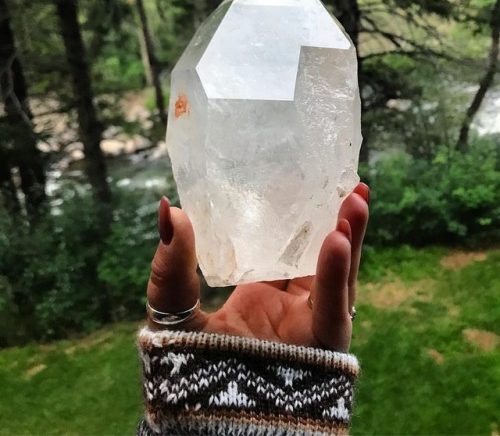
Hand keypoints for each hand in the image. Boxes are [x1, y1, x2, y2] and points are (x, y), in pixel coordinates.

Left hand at [147, 183, 368, 352]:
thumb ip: (171, 264)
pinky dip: (337, 273)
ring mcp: (308, 324)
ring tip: (355, 193)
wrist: (204, 427)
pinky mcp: (320, 347)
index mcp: (259, 292)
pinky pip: (334, 306)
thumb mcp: (173, 310)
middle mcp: (290, 305)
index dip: (295, 214)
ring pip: (338, 272)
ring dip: (350, 234)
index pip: (284, 245)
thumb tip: (168, 206)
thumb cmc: (187, 371)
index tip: (298, 177)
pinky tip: (338, 237)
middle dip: (334, 216)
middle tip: (343, 178)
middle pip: (319, 252)